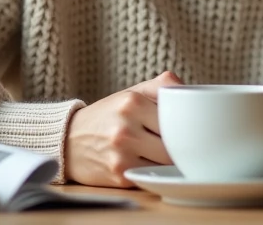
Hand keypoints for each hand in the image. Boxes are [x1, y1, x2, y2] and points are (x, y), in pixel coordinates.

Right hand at [63, 71, 182, 186]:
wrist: (69, 139)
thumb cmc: (109, 114)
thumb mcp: (133, 92)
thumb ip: (163, 86)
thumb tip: (193, 91)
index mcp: (132, 102)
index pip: (177, 118)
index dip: (187, 125)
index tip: (192, 128)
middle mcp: (125, 128)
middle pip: (174, 144)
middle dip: (181, 146)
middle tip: (184, 144)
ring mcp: (121, 154)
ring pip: (166, 163)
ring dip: (170, 161)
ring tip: (166, 154)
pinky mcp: (119, 175)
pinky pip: (151, 175)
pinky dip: (154, 171)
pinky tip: (148, 163)